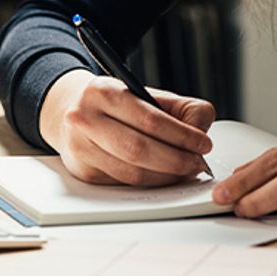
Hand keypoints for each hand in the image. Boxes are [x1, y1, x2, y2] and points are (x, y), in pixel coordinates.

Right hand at [39, 69, 215, 186]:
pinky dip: (150, 183)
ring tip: (185, 171)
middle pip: (138, 149)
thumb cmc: (119, 104)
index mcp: (106, 92)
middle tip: (197, 163)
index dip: (182, 135)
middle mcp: (86, 119)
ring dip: (165, 176)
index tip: (203, 144)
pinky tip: (164, 176)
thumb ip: (181, 109)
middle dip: (175, 160)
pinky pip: (123, 183)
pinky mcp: (83, 171)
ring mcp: (81, 147)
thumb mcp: (148, 94)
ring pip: (131, 172)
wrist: (72, 110)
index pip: (150, 119)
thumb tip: (201, 131)